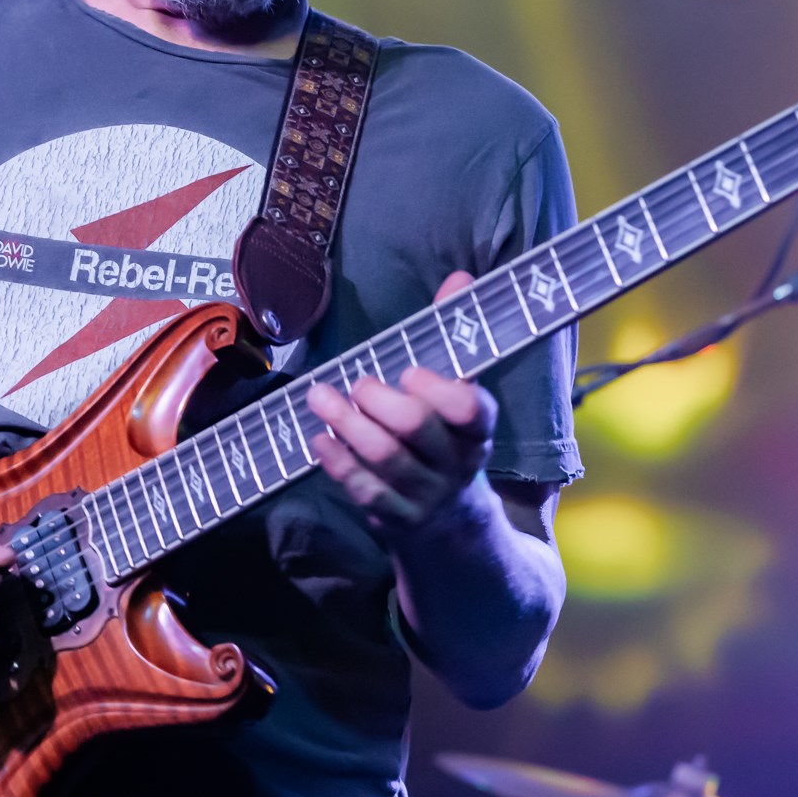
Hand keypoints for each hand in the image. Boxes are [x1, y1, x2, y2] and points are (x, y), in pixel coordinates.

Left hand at [306, 271, 497, 532]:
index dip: (438, 390)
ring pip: (385, 458)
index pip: (472, 410)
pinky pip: (364, 491)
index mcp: (479, 429)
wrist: (452, 519)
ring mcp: (428, 494)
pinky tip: (318, 438)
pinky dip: (337, 461)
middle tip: (358, 383)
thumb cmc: (446, 435)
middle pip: (417, 428)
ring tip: (320, 396)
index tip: (409, 371)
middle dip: (379, 400)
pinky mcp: (398, 518)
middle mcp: (458, 463)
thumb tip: (459, 277)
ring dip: (347, 422)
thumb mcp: (458, 391)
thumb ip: (453, 336)